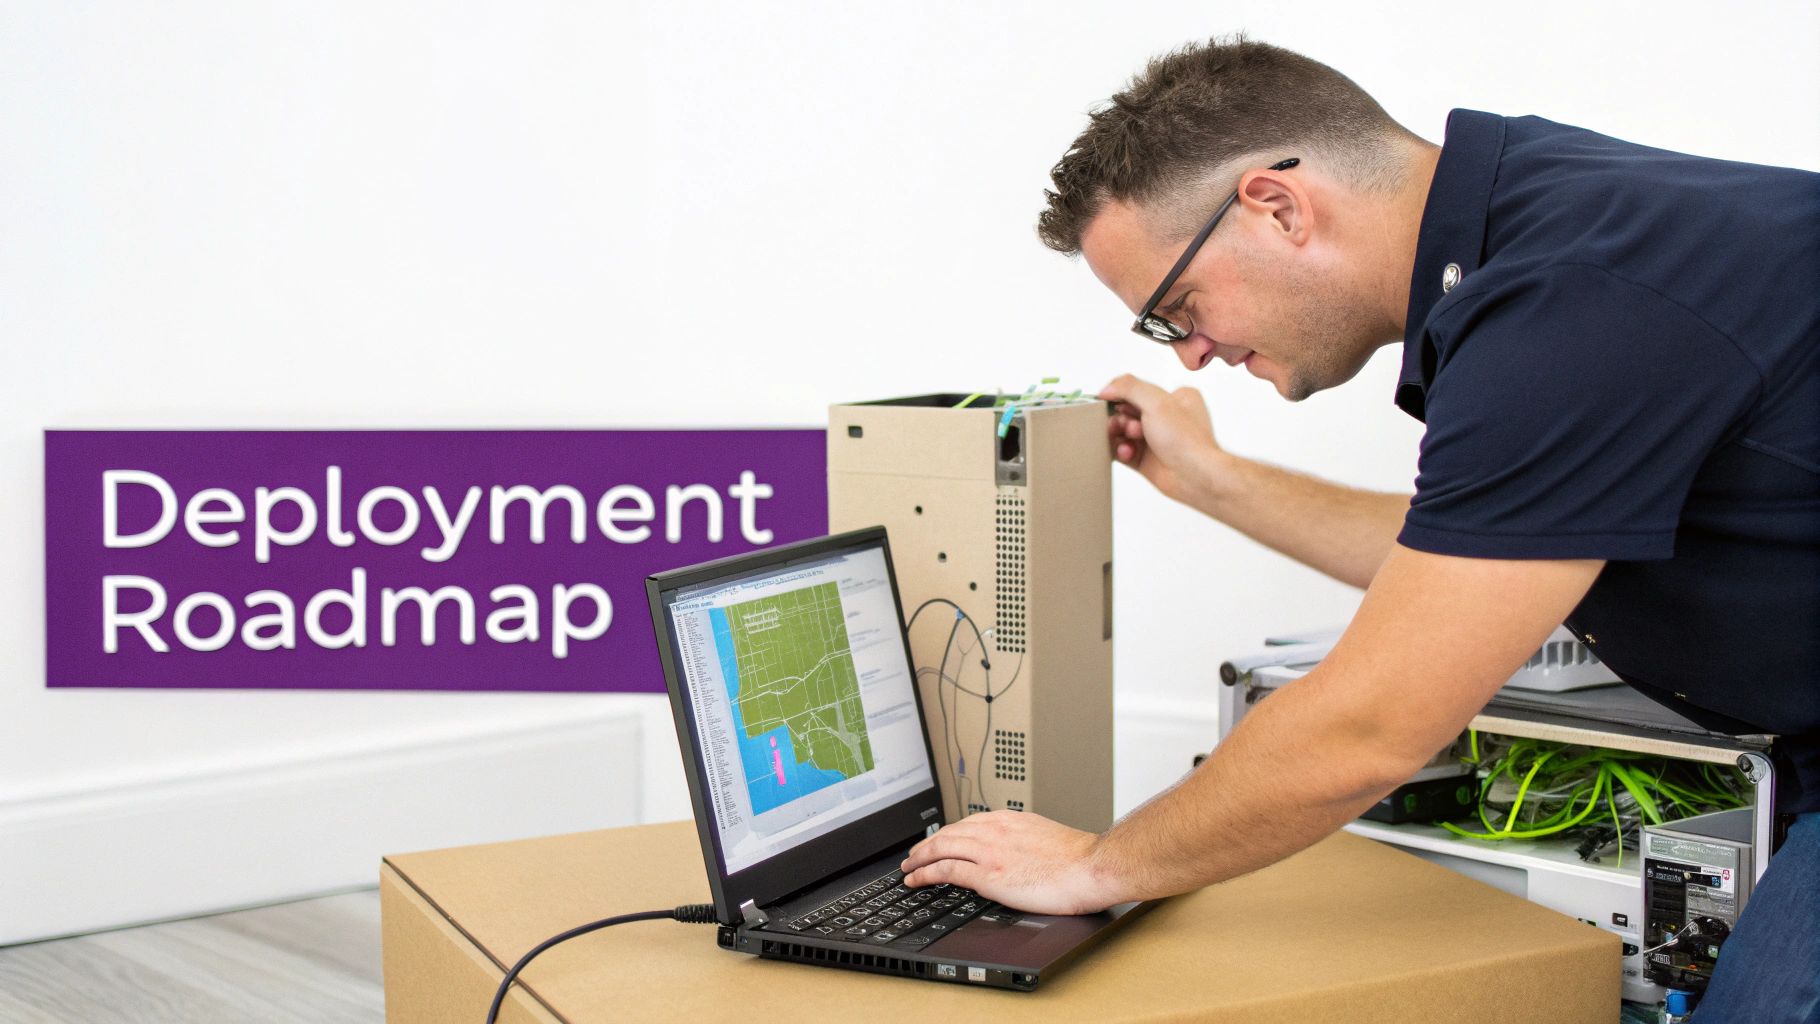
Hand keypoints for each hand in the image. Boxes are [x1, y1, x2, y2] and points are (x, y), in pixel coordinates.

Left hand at [899, 811, 1118, 915]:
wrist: (1092, 866)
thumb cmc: (1079, 859)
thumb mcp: (1045, 838)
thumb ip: (1024, 840)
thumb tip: (1016, 852)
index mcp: (1010, 820)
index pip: (967, 824)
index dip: (947, 834)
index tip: (938, 841)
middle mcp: (995, 830)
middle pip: (948, 833)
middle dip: (926, 844)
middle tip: (913, 854)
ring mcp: (989, 851)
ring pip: (941, 847)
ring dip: (919, 857)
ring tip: (907, 867)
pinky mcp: (988, 874)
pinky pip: (946, 870)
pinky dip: (925, 873)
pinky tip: (915, 879)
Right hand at [1099, 374, 1225, 506]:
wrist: (1194, 477)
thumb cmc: (1186, 441)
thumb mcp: (1157, 402)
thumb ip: (1129, 387)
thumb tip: (1106, 390)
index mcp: (1176, 398)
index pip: (1138, 389)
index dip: (1121, 396)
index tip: (1110, 402)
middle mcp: (1167, 418)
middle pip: (1127, 411)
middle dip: (1121, 419)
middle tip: (1126, 426)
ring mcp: (1156, 439)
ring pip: (1122, 431)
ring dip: (1119, 434)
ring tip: (1128, 440)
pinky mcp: (1146, 459)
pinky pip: (1122, 450)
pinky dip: (1121, 450)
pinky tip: (1127, 452)